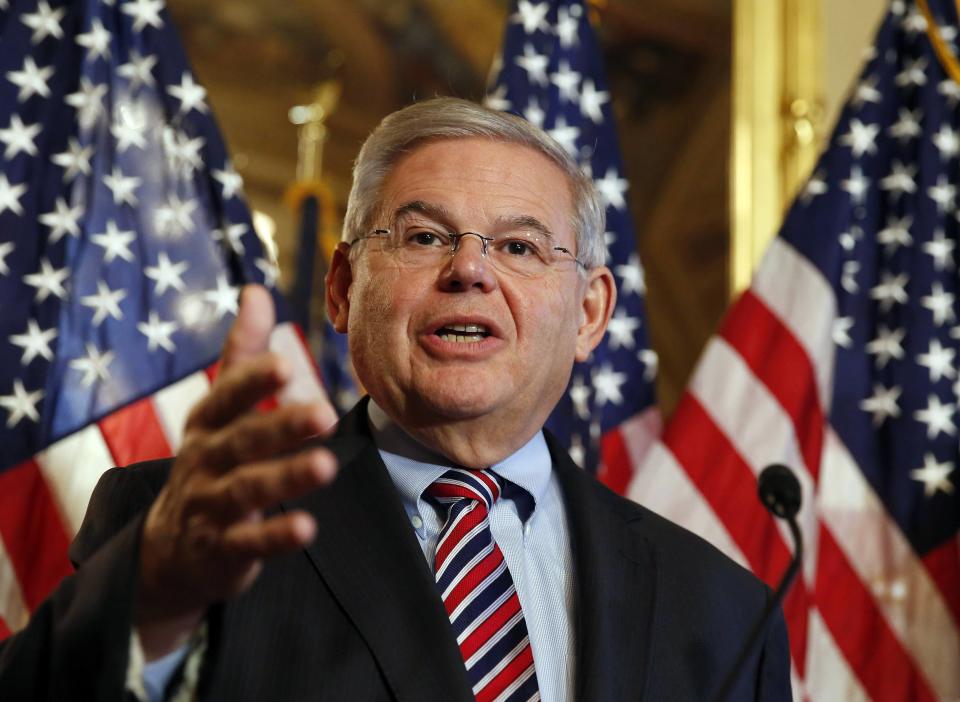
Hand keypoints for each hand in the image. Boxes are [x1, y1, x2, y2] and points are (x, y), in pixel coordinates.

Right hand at [135, 285, 338, 658]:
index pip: (226, 395)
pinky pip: (249, 542)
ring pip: (247, 489)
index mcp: (208, 423)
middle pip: (241, 441)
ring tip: (325, 466)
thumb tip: (257, 290)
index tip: (285, 363)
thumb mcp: (219, 408)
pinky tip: (307, 527)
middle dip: (279, 427)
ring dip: (285, 477)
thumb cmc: (209, 462)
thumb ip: (241, 353)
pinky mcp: (223, 549)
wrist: (168, 549)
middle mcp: (205, 461)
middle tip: (323, 413)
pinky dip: (275, 535)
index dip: (252, 381)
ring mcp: (211, 506)